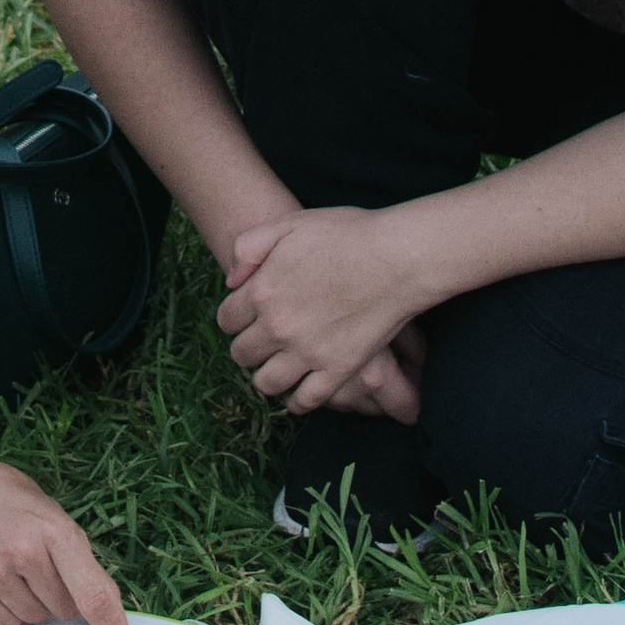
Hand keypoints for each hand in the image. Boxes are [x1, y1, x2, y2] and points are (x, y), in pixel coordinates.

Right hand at [0, 454, 129, 624]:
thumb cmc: (14, 505)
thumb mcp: (56, 519)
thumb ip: (81, 563)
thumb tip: (106, 612)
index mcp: (55, 532)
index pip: (92, 594)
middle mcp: (22, 553)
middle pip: (64, 611)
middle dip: (61, 599)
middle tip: (42, 569)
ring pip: (33, 621)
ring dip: (34, 606)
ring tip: (17, 572)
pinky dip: (8, 612)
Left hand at [219, 206, 436, 413]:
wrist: (398, 257)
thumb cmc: (347, 234)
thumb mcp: (290, 224)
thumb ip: (250, 246)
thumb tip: (231, 281)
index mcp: (262, 291)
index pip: (226, 321)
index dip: (235, 319)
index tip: (248, 317)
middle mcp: (279, 327)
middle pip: (242, 354)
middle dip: (249, 348)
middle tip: (263, 341)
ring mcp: (308, 352)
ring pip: (267, 383)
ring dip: (267, 375)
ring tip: (278, 366)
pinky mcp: (337, 370)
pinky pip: (304, 401)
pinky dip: (296, 400)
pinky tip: (299, 389)